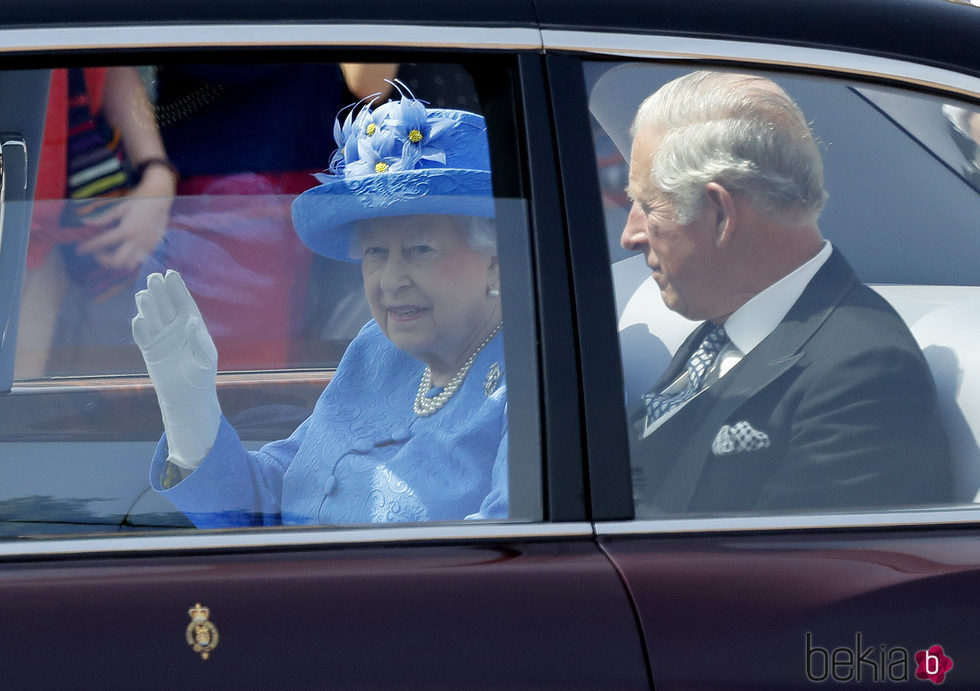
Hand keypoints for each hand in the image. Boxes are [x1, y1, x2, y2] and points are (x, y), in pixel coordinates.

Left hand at [77, 166, 175, 270]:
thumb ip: (103, 218)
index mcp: (126, 230)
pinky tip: (125, 252)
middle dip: (103, 260)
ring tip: (112, 254)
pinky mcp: (153, 247)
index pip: (103, 242)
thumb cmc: (140, 200)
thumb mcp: (120, 207)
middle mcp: (136, 241)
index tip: (79, 250)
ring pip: (129, 265)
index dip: (88, 247)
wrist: (162, 199)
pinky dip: (130, 260)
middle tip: (98, 253)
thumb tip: (86, 222)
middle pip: (116, 261)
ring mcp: (146, 246)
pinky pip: (139, 260)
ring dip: (118, 262)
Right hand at [133, 270, 219, 469]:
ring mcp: (160, 337)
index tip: (171, 274)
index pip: (183, 302)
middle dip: (160, 291)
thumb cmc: (202, 374)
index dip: (177, 288)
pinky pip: (143, 336)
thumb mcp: (205, 357)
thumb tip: (189, 321)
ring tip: (144, 294)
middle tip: (154, 277)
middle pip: (165, 305)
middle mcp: (174, 327)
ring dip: (148, 306)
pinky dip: (140, 328)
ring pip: (152, 317)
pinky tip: (139, 319)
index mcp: (191, 324)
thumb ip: (197, 339)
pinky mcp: (149, 349)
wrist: (188, 395)